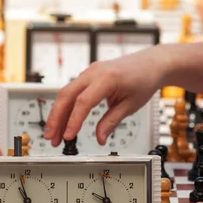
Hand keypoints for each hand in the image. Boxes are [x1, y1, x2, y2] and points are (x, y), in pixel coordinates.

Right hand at [44, 48, 161, 146]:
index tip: (68, 136)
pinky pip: (72, 91)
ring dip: (58, 114)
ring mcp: (89, 72)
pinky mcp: (88, 75)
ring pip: (66, 93)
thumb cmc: (143, 79)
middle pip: (66, 95)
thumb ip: (112, 122)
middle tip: (51, 138)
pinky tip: (63, 122)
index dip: (73, 120)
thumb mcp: (130, 105)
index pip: (84, 101)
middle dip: (56, 118)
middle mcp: (94, 72)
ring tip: (55, 135)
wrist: (150, 63)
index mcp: (107, 78)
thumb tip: (100, 139)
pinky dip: (66, 107)